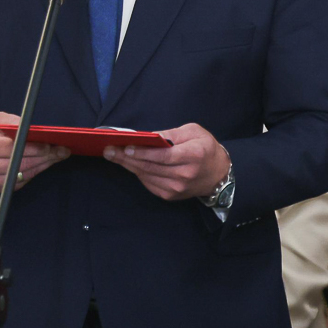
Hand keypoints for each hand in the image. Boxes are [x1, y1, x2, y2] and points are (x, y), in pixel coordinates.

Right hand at [0, 112, 69, 190]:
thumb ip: (12, 122)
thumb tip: (33, 129)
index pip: (13, 148)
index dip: (34, 147)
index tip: (51, 144)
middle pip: (22, 162)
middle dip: (46, 156)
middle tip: (63, 150)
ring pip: (25, 173)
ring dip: (44, 164)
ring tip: (58, 155)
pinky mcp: (0, 188)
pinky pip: (23, 180)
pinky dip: (36, 171)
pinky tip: (45, 163)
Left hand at [103, 123, 229, 201]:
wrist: (218, 175)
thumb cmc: (206, 149)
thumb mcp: (194, 132)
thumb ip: (171, 134)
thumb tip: (148, 137)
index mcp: (193, 155)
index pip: (163, 156)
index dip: (143, 152)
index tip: (126, 146)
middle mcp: (185, 174)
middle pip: (150, 167)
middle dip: (127, 158)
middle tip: (109, 150)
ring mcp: (177, 188)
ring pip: (146, 176)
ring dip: (128, 166)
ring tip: (113, 155)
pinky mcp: (170, 196)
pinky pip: (149, 183)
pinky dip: (137, 173)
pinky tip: (128, 164)